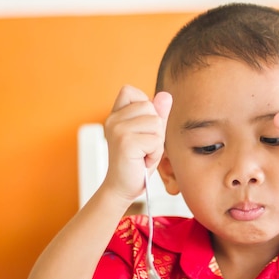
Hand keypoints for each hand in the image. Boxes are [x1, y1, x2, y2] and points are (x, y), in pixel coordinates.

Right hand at [101, 85, 171, 202]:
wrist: (122, 188)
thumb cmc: (137, 162)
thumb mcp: (150, 134)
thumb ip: (157, 114)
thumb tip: (166, 95)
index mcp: (115, 114)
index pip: (130, 91)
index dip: (143, 107)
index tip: (138, 130)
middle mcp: (113, 119)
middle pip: (150, 107)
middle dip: (155, 129)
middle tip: (143, 147)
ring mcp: (118, 130)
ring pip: (156, 123)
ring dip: (156, 143)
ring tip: (143, 154)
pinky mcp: (126, 143)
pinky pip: (156, 140)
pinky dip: (155, 154)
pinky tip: (142, 161)